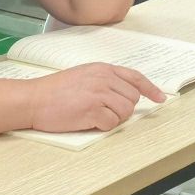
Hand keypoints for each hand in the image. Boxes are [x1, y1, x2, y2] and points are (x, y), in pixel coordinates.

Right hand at [28, 62, 167, 133]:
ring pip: (125, 111)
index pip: (135, 77)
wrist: (34, 99)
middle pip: (132, 98)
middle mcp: (104, 78)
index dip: (150, 88)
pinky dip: (102, 126)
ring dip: (113, 118)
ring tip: (94, 116)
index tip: (160, 98)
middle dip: (123, 109)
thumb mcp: (83, 76)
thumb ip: (104, 80)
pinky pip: (111, 123)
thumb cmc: (54, 91)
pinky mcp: (92, 109)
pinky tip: (88, 121)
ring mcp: (99, 93)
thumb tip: (124, 95)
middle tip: (104, 112)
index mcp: (103, 69)